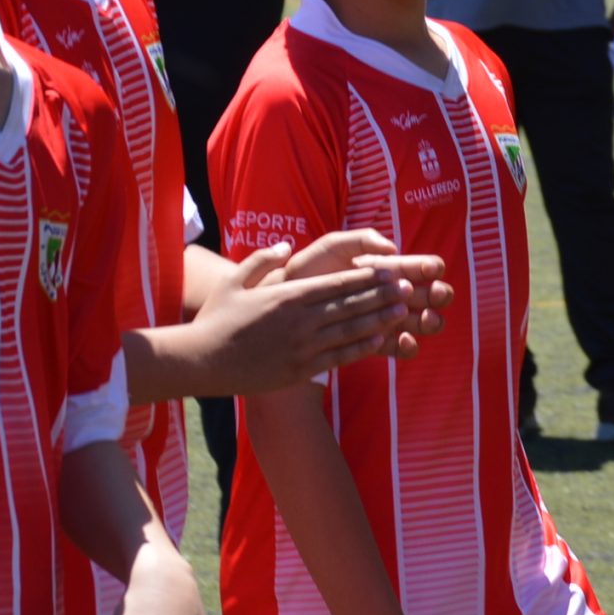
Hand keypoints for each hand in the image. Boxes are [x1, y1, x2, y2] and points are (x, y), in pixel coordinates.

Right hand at [188, 242, 440, 393]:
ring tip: (405, 311)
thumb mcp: (234, 281)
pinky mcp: (299, 369)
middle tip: (410, 287)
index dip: (367, 277)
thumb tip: (286, 245)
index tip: (389, 270)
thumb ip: (262, 260)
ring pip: (350, 331)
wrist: (203, 361)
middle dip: (382, 295)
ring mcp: (302, 346)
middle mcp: (300, 320)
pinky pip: (338, 357)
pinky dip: (361, 348)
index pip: (337, 283)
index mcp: (288, 295)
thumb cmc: (217, 319)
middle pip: (350, 305)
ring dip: (379, 320)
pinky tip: (380, 341)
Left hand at [278, 231, 451, 359]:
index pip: (417, 268)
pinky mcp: (374, 342)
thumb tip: (392, 248)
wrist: (286, 301)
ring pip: (417, 323)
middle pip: (426, 296)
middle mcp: (390, 295)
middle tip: (436, 295)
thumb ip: (360, 239)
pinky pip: (398, 347)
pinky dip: (407, 345)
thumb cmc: (310, 269)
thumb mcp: (333, 246)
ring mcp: (384, 319)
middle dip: (436, 295)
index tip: (432, 269)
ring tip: (425, 319)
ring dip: (427, 321)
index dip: (429, 268)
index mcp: (385, 270)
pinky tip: (404, 339)